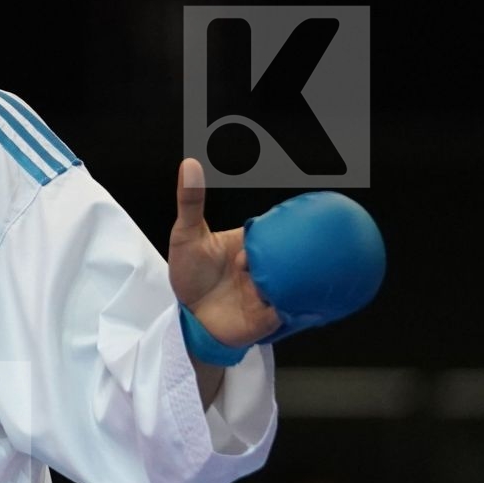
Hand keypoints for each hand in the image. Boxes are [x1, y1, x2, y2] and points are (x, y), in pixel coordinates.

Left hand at [169, 158, 283, 347]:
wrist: (190, 318)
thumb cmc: (191, 274)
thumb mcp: (187, 234)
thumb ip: (190, 201)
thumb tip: (189, 163)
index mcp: (254, 243)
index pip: (276, 228)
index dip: (283, 223)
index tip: (297, 215)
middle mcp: (268, 264)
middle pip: (290, 253)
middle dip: (289, 251)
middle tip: (266, 255)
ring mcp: (274, 289)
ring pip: (294, 279)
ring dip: (289, 277)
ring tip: (274, 277)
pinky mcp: (273, 315)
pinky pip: (293, 307)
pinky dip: (295, 302)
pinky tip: (296, 297)